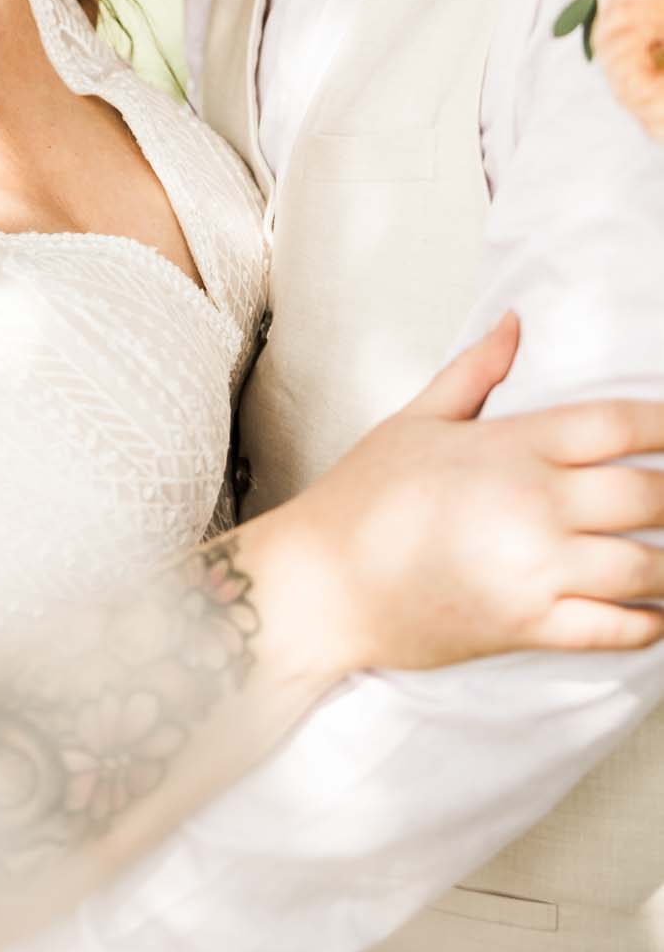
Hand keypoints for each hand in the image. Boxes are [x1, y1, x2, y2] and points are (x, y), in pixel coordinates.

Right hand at [285, 313, 663, 671]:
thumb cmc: (363, 497)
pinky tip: (660, 612)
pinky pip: (614, 629)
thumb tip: (514, 322)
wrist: (321, 584)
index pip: (616, 425)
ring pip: (644, 566)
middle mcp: (533, 505)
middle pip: (647, 495)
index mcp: (510, 446)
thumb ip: (476, 371)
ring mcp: (535, 570)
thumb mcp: (415, 418)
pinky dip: (651, 624)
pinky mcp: (528, 627)